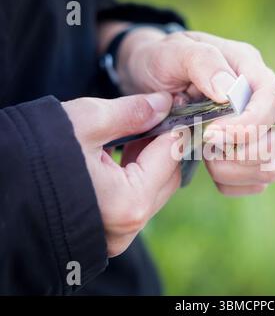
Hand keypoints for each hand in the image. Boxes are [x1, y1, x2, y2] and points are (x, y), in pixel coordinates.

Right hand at [62, 92, 180, 256]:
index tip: (173, 107)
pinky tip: (121, 157)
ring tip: (133, 135)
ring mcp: (116, 236)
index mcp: (128, 201)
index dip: (174, 127)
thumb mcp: (85, 122)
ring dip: (150, 163)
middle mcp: (128, 226)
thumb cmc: (34, 155)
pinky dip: (135, 180)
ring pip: (153, 193)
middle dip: (163, 146)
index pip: (170, 156)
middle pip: (168, 178)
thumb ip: (132, 112)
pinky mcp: (105, 237)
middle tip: (152, 119)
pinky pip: (134, 205)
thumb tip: (163, 103)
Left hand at [117, 29, 274, 194]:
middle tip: (207, 146)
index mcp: (250, 70)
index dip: (250, 125)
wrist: (149, 77)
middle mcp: (260, 102)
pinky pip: (256, 183)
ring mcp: (258, 131)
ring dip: (235, 170)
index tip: (211, 134)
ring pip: (271, 167)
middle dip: (244, 154)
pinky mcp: (248, 154)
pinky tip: (209, 167)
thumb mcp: (173, 52)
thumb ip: (204, 63)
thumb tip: (229, 91)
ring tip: (204, 155)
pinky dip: (232, 183)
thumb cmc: (162, 61)